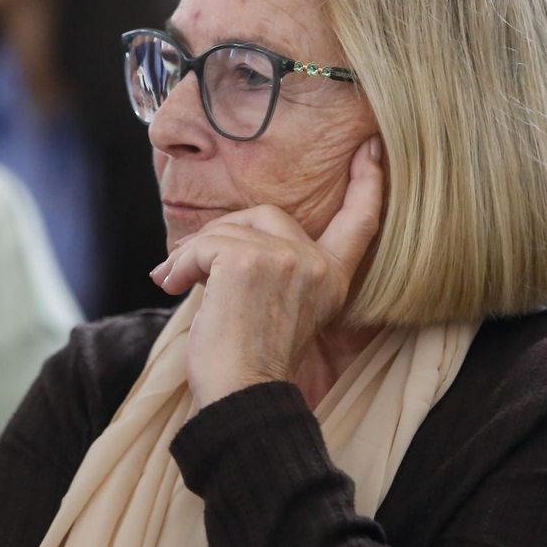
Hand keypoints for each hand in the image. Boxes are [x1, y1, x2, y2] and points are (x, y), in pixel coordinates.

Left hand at [150, 136, 384, 406]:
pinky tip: (174, 286)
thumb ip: (274, 270)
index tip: (373, 147)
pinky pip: (204, 244)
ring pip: (226, 229)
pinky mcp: (249, 261)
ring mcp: (286, 259)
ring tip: (174, 283)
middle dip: (223, 233)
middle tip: (189, 268)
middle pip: (266, 214)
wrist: (240, 398)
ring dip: (191, 255)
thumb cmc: (247, 366)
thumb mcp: (278, 310)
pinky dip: (181, 263)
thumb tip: (218, 242)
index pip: (359, 221)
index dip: (368, 181)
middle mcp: (316, 264)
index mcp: (332, 278)